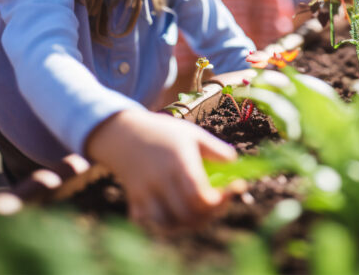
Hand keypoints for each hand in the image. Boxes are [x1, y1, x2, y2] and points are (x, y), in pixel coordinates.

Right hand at [85, 109, 236, 229]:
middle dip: (209, 214)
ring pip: (169, 225)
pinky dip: (168, 224)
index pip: (200, 195)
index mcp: (178, 163)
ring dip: (189, 223)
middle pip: (187, 215)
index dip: (219, 201)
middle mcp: (160, 181)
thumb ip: (215, 150)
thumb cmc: (164, 133)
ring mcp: (145, 194)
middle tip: (219, 203)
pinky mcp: (135, 202)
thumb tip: (236, 165)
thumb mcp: (192, 134)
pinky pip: (153, 223)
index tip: (232, 191)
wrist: (123, 134)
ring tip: (200, 210)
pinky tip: (178, 211)